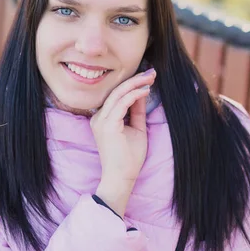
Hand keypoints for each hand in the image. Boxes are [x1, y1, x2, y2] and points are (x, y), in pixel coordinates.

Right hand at [91, 69, 155, 216]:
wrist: (122, 177)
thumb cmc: (129, 157)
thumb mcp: (136, 128)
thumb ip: (137, 111)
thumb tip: (142, 92)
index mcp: (102, 118)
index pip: (116, 95)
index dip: (131, 84)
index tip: (147, 77)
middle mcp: (98, 117)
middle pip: (116, 91)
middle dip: (135, 80)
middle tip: (151, 73)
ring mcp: (101, 121)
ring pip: (118, 94)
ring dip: (136, 84)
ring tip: (151, 78)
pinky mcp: (108, 125)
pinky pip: (121, 103)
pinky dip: (134, 94)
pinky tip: (145, 90)